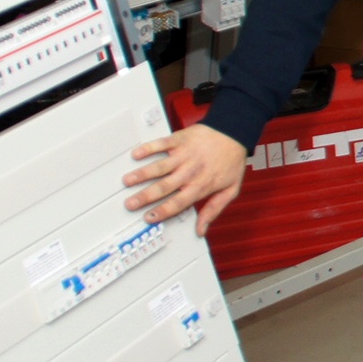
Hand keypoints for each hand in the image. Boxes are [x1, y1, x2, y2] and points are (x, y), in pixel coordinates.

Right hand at [125, 124, 248, 231]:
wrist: (234, 132)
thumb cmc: (231, 160)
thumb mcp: (230, 189)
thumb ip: (214, 210)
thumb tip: (201, 229)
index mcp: (201, 185)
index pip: (178, 203)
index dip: (163, 212)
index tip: (149, 218)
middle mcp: (190, 171)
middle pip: (164, 187)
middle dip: (145, 196)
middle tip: (130, 203)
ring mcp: (184, 155)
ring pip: (159, 167)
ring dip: (142, 174)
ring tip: (127, 181)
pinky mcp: (180, 140)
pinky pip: (161, 144)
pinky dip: (148, 148)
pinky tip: (136, 154)